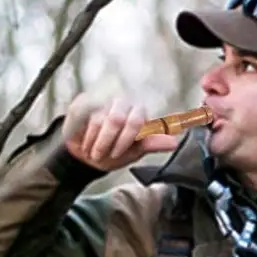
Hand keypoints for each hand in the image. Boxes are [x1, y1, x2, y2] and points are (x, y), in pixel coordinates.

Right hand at [62, 94, 179, 171]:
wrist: (87, 156)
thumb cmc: (113, 152)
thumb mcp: (135, 152)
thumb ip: (152, 144)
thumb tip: (174, 143)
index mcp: (139, 113)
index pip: (135, 122)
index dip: (124, 140)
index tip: (116, 154)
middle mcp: (123, 103)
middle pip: (116, 119)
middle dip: (108, 142)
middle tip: (103, 155)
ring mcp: (102, 101)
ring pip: (98, 120)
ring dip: (95, 141)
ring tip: (94, 151)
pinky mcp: (84, 102)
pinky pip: (82, 117)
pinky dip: (84, 135)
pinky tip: (85, 142)